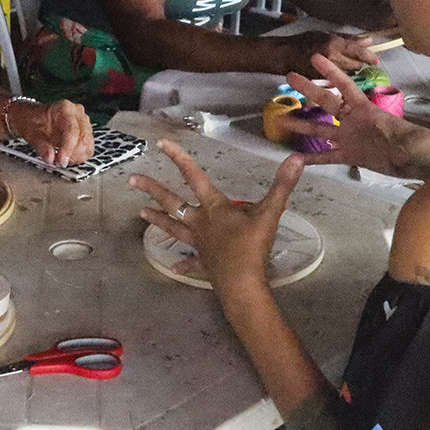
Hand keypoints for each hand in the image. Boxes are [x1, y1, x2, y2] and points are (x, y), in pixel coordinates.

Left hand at [9, 99, 93, 165]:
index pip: (72, 130)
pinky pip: (88, 149)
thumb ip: (41, 146)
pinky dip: (79, 157)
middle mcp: (77, 113)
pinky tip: (66, 157)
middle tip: (58, 162)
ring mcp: (83, 123)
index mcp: (65, 108)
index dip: (68, 148)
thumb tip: (50, 158)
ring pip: (88, 145)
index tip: (61, 160)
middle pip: (84, 138)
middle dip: (72, 154)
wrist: (32, 119)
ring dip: (76, 157)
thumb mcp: (32, 134)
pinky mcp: (85, 134)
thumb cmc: (33, 121)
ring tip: (60, 159)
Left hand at [129, 139, 304, 294]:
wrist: (242, 285)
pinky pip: (191, 263)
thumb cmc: (251, 248)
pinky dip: (184, 264)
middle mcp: (200, 223)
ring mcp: (199, 244)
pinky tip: (174, 267)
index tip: (160, 144)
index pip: (194, 177)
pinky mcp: (203, 264)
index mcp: (214, 208)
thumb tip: (297, 158)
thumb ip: (282, 185)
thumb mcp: (270, 213)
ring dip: (158, 220)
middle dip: (153, 190)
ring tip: (141, 213)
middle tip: (132, 180)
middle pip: (172, 202)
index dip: (179, 159)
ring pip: (174, 228)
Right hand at [284, 31, 378, 72]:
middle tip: (358, 59)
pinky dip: (340, 75)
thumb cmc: (305, 41)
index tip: (375, 59)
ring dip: (350, 69)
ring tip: (345, 64)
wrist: (285, 55)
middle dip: (359, 63)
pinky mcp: (323, 81)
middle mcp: (333, 59)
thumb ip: (349, 38)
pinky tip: (336, 71)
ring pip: (348, 73)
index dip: (369, 56)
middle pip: (356, 65)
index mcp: (334, 44)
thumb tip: (368, 40)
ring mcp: (328, 71)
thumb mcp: (327, 34)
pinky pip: (338, 79)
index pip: (358, 52)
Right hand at [284, 55, 429, 179]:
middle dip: (309, 89)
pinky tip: (297, 158)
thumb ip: (401, 131)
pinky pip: (327, 156)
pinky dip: (312, 158)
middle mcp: (353, 120)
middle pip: (326, 102)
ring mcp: (350, 138)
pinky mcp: (350, 155)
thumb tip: (402, 128)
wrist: (417, 161)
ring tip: (282, 121)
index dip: (332, 72)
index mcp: (365, 110)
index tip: (316, 57)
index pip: (346, 87)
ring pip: (321, 129)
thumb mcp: (408, 133)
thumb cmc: (415, 144)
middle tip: (289, 76)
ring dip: (302, 125)